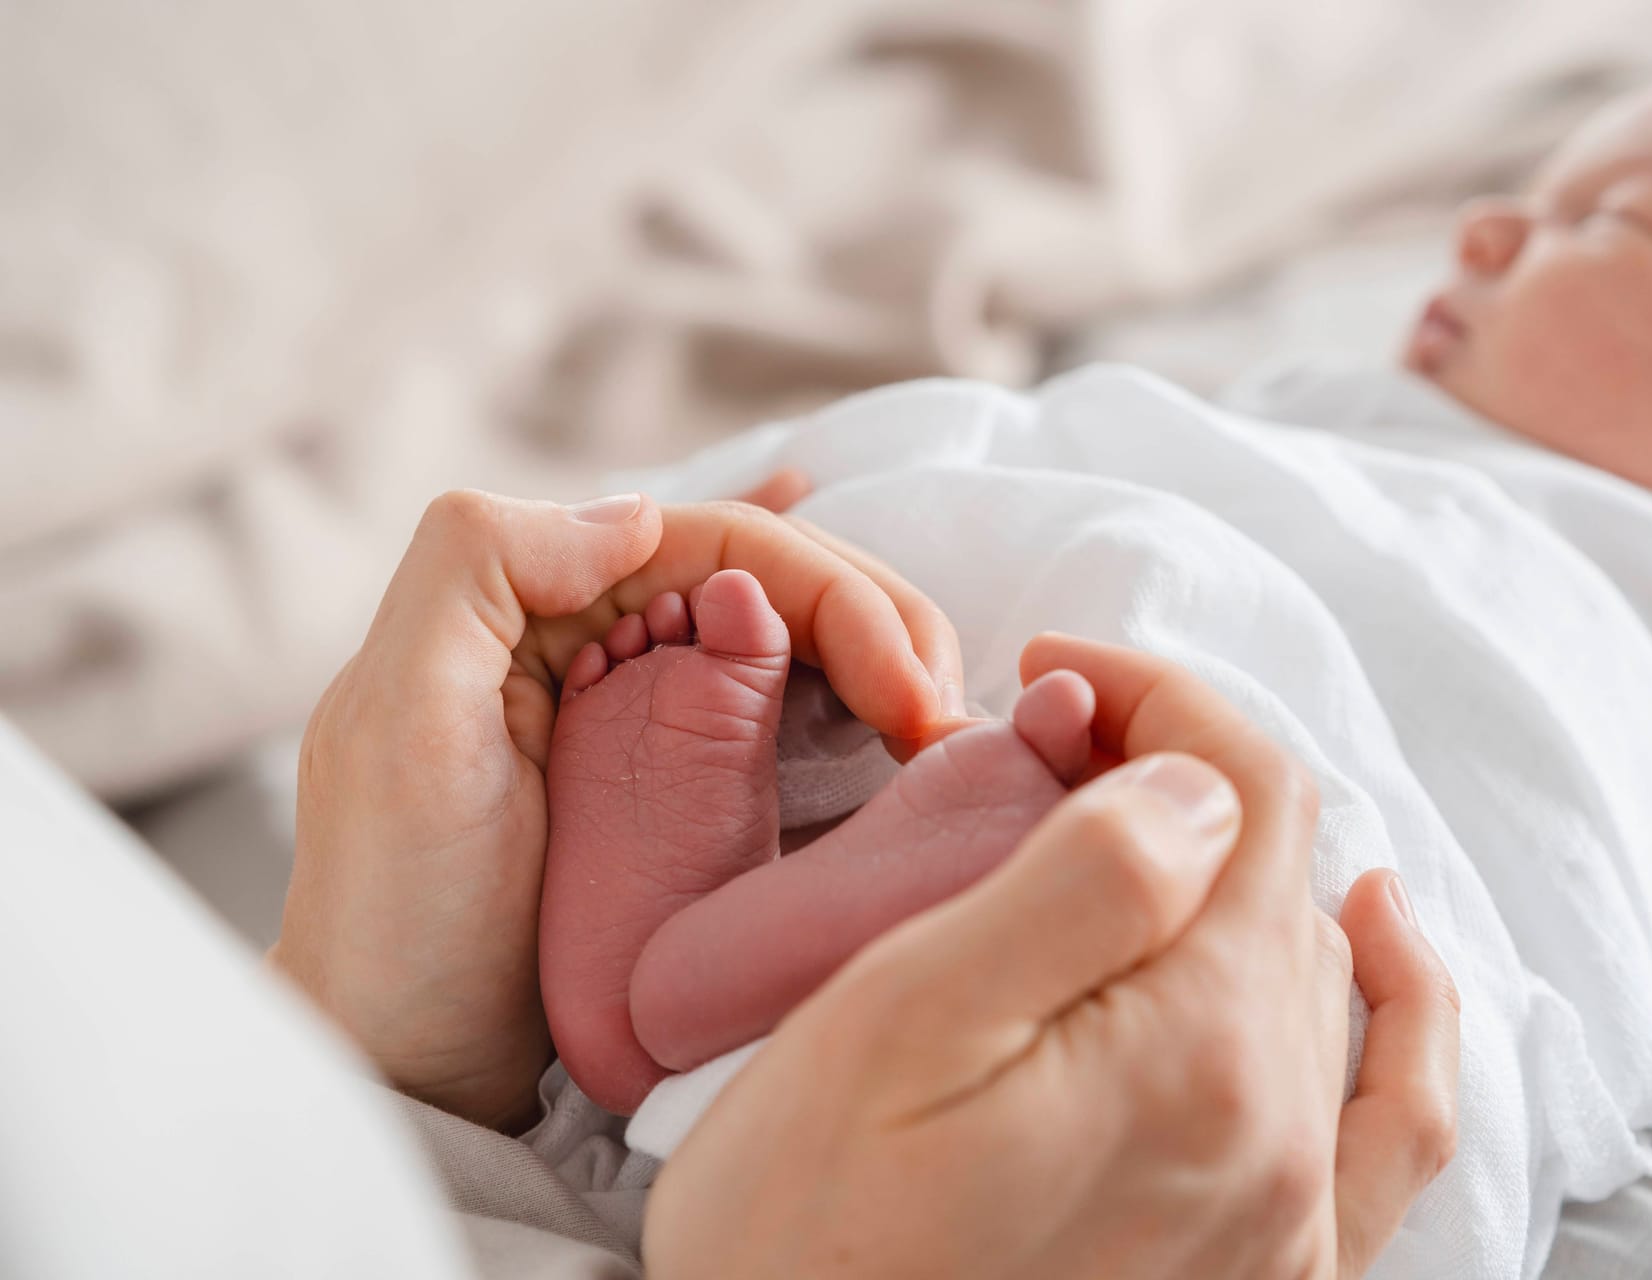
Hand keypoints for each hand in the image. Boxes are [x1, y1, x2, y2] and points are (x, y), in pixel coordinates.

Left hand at [271, 480, 964, 1129]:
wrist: (403, 1064)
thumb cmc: (392, 915)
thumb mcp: (398, 724)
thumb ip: (479, 566)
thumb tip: (641, 512)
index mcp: (533, 599)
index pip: (722, 544)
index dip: (835, 593)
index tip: (907, 696)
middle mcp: (592, 636)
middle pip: (771, 578)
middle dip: (879, 620)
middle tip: (944, 716)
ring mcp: (636, 709)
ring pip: (787, 633)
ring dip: (880, 651)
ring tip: (939, 719)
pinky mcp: (669, 786)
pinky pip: (774, 702)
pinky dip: (846, 682)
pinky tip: (895, 675)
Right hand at [645, 634, 1459, 1278]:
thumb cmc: (805, 1238)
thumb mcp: (900, 1027)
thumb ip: (1079, 886)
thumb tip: (1200, 786)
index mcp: (1199, 1043)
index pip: (1246, 789)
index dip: (1155, 696)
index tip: (1049, 671)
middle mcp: (1278, 1128)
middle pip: (1276, 869)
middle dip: (1173, 771)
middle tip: (1042, 749)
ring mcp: (1289, 1213)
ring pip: (1308, 963)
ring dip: (1231, 866)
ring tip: (1115, 827)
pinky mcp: (1273, 1272)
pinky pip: (1392, 1117)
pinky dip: (1403, 1010)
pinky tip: (1379, 942)